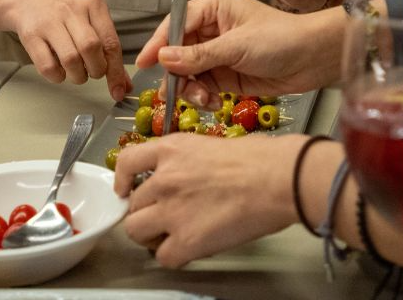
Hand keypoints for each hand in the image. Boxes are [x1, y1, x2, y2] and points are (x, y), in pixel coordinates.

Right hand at [8, 0, 130, 101]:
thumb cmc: (65, 13)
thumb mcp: (91, 21)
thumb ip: (109, 51)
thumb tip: (123, 85)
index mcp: (93, 3)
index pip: (111, 42)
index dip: (116, 71)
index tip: (118, 90)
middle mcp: (71, 9)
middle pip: (91, 49)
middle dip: (95, 70)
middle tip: (91, 71)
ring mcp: (49, 21)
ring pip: (70, 60)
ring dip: (77, 76)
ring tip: (76, 72)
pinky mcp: (31, 35)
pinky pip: (48, 67)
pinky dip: (57, 77)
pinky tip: (59, 71)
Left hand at [113, 132, 298, 268]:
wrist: (279, 179)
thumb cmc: (260, 161)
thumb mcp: (211, 145)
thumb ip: (187, 162)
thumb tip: (184, 178)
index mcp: (171, 150)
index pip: (126, 162)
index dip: (122, 180)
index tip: (125, 188)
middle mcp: (164, 179)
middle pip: (132, 204)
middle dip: (145, 212)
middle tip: (163, 218)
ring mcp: (172, 210)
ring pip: (136, 231)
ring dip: (151, 236)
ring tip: (171, 236)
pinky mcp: (187, 239)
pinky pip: (163, 257)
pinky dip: (174, 256)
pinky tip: (189, 250)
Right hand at [135, 0, 334, 106]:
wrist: (314, 60)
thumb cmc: (281, 39)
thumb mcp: (237, 46)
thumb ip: (199, 55)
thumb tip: (164, 59)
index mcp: (213, 7)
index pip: (176, 24)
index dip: (159, 43)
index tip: (144, 62)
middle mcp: (211, 28)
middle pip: (177, 51)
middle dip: (175, 72)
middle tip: (174, 89)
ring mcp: (218, 53)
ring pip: (187, 72)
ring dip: (189, 87)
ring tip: (201, 98)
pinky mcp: (225, 75)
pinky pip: (201, 86)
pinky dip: (201, 96)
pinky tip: (211, 102)